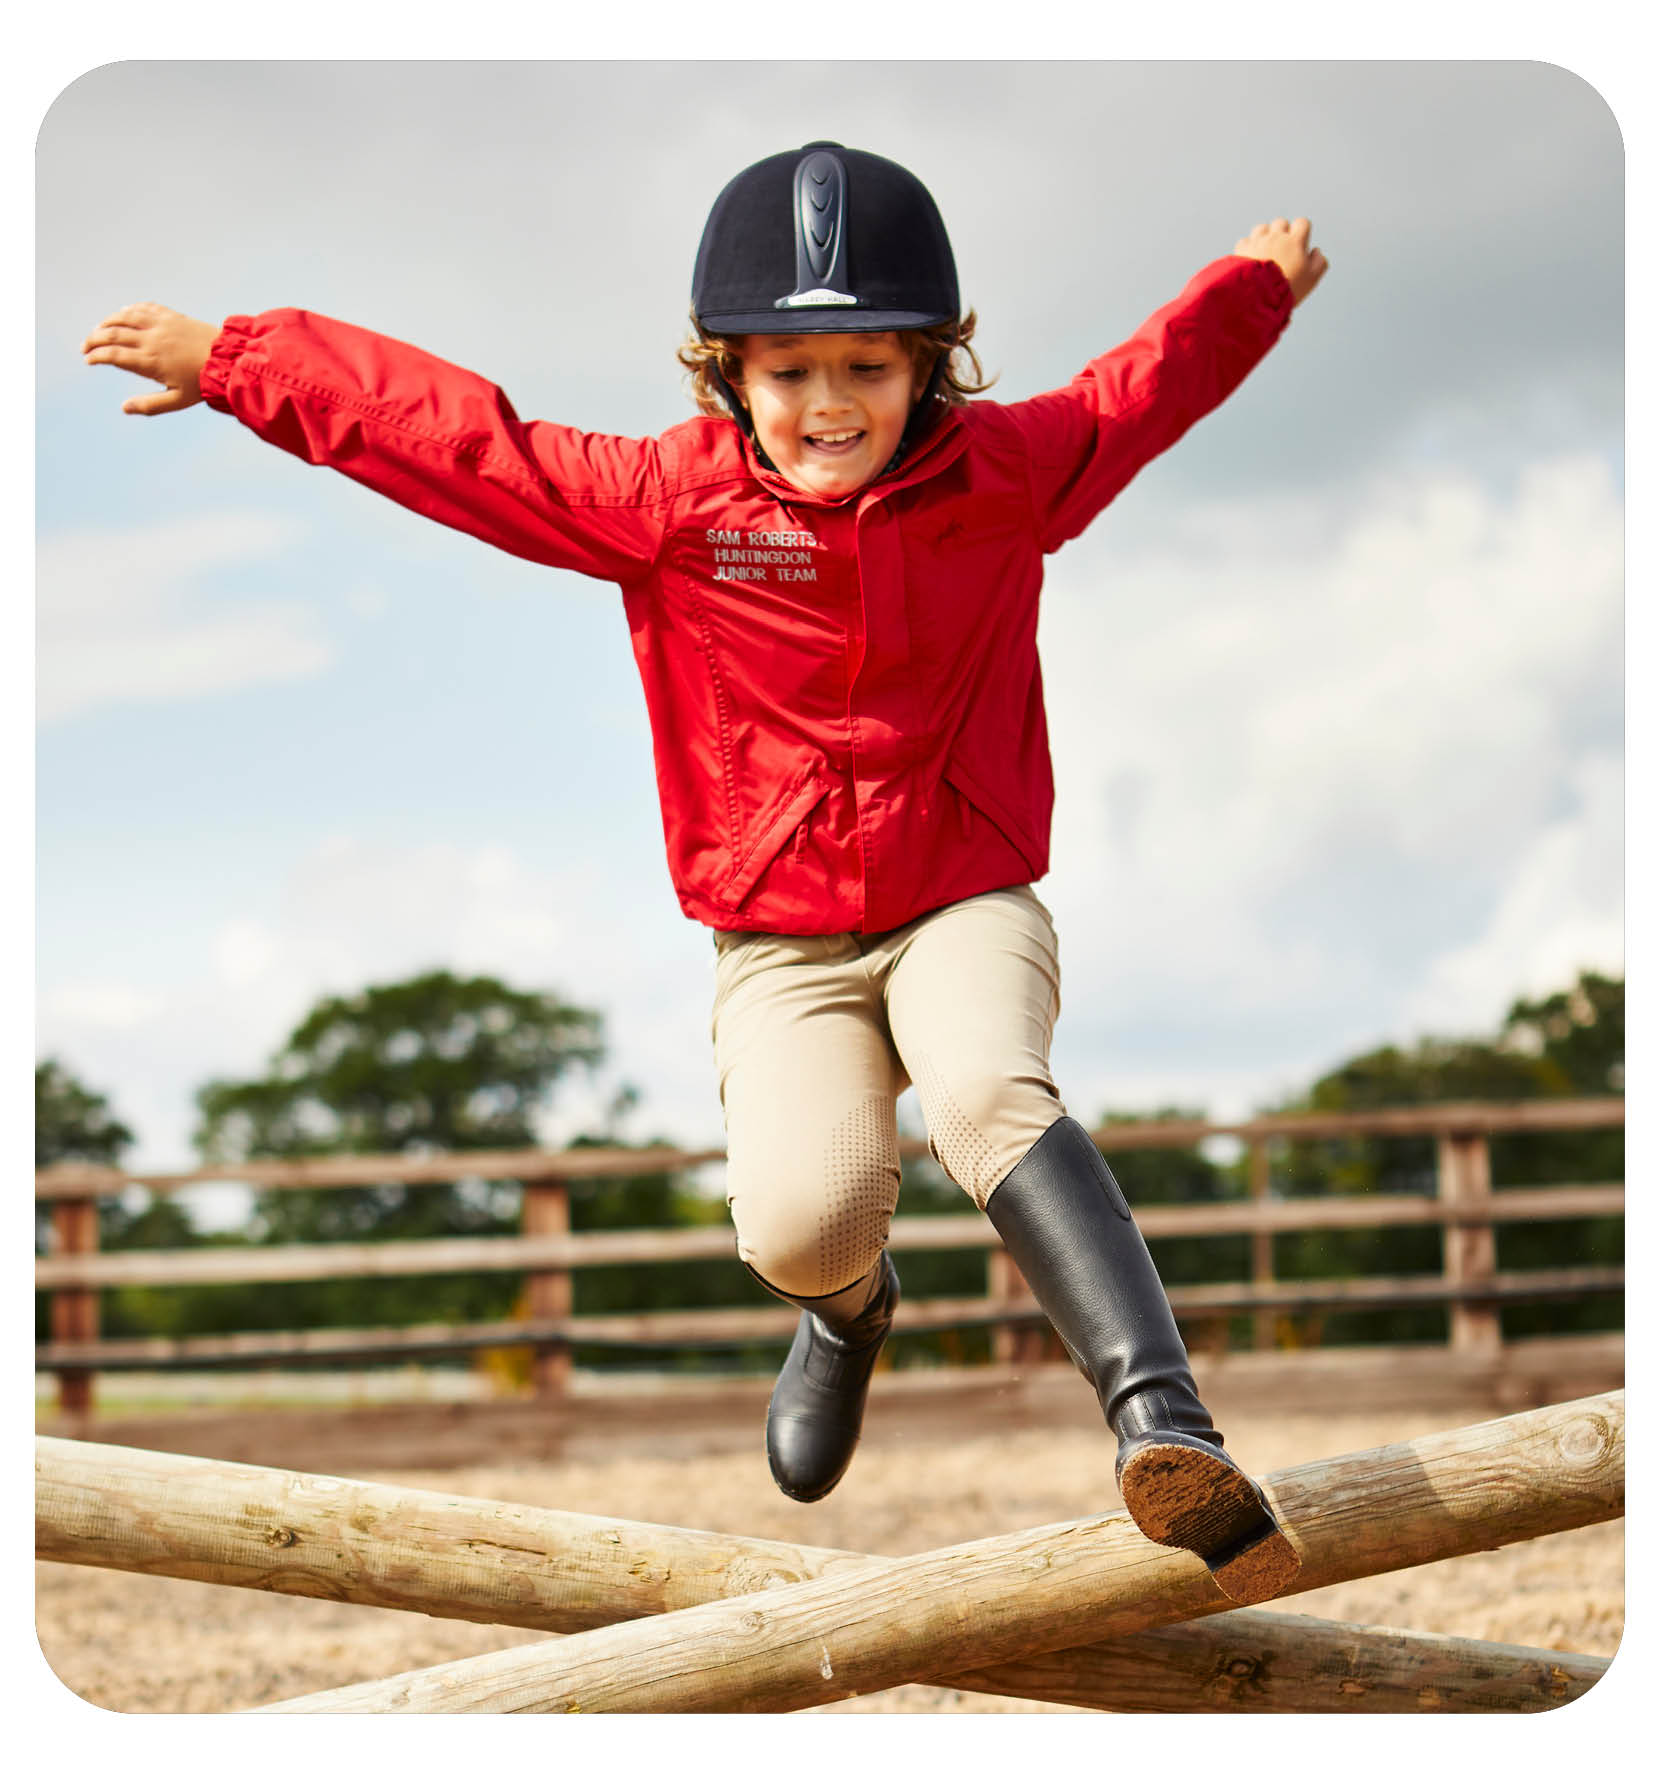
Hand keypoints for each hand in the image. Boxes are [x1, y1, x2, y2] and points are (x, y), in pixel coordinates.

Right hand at [82, 302, 220, 414]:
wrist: (228, 360)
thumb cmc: (203, 383)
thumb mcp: (177, 400)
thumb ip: (150, 405)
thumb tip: (124, 408)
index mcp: (149, 361)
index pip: (113, 355)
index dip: (96, 356)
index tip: (89, 360)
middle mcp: (151, 339)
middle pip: (112, 333)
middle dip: (94, 339)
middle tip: (86, 347)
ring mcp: (161, 324)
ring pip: (124, 317)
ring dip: (107, 322)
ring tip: (99, 329)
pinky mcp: (171, 316)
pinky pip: (144, 308)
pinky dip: (129, 310)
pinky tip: (123, 314)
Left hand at [1233, 218, 1328, 307]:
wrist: (1258, 298)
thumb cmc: (1287, 289)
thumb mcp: (1311, 279)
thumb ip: (1319, 262)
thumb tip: (1316, 251)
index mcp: (1295, 241)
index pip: (1302, 223)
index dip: (1302, 231)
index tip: (1299, 243)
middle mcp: (1276, 237)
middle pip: (1281, 223)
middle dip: (1282, 233)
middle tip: (1281, 250)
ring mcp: (1258, 241)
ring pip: (1262, 228)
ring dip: (1264, 236)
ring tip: (1265, 252)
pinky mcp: (1242, 250)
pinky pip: (1245, 241)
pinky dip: (1248, 247)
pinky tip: (1250, 259)